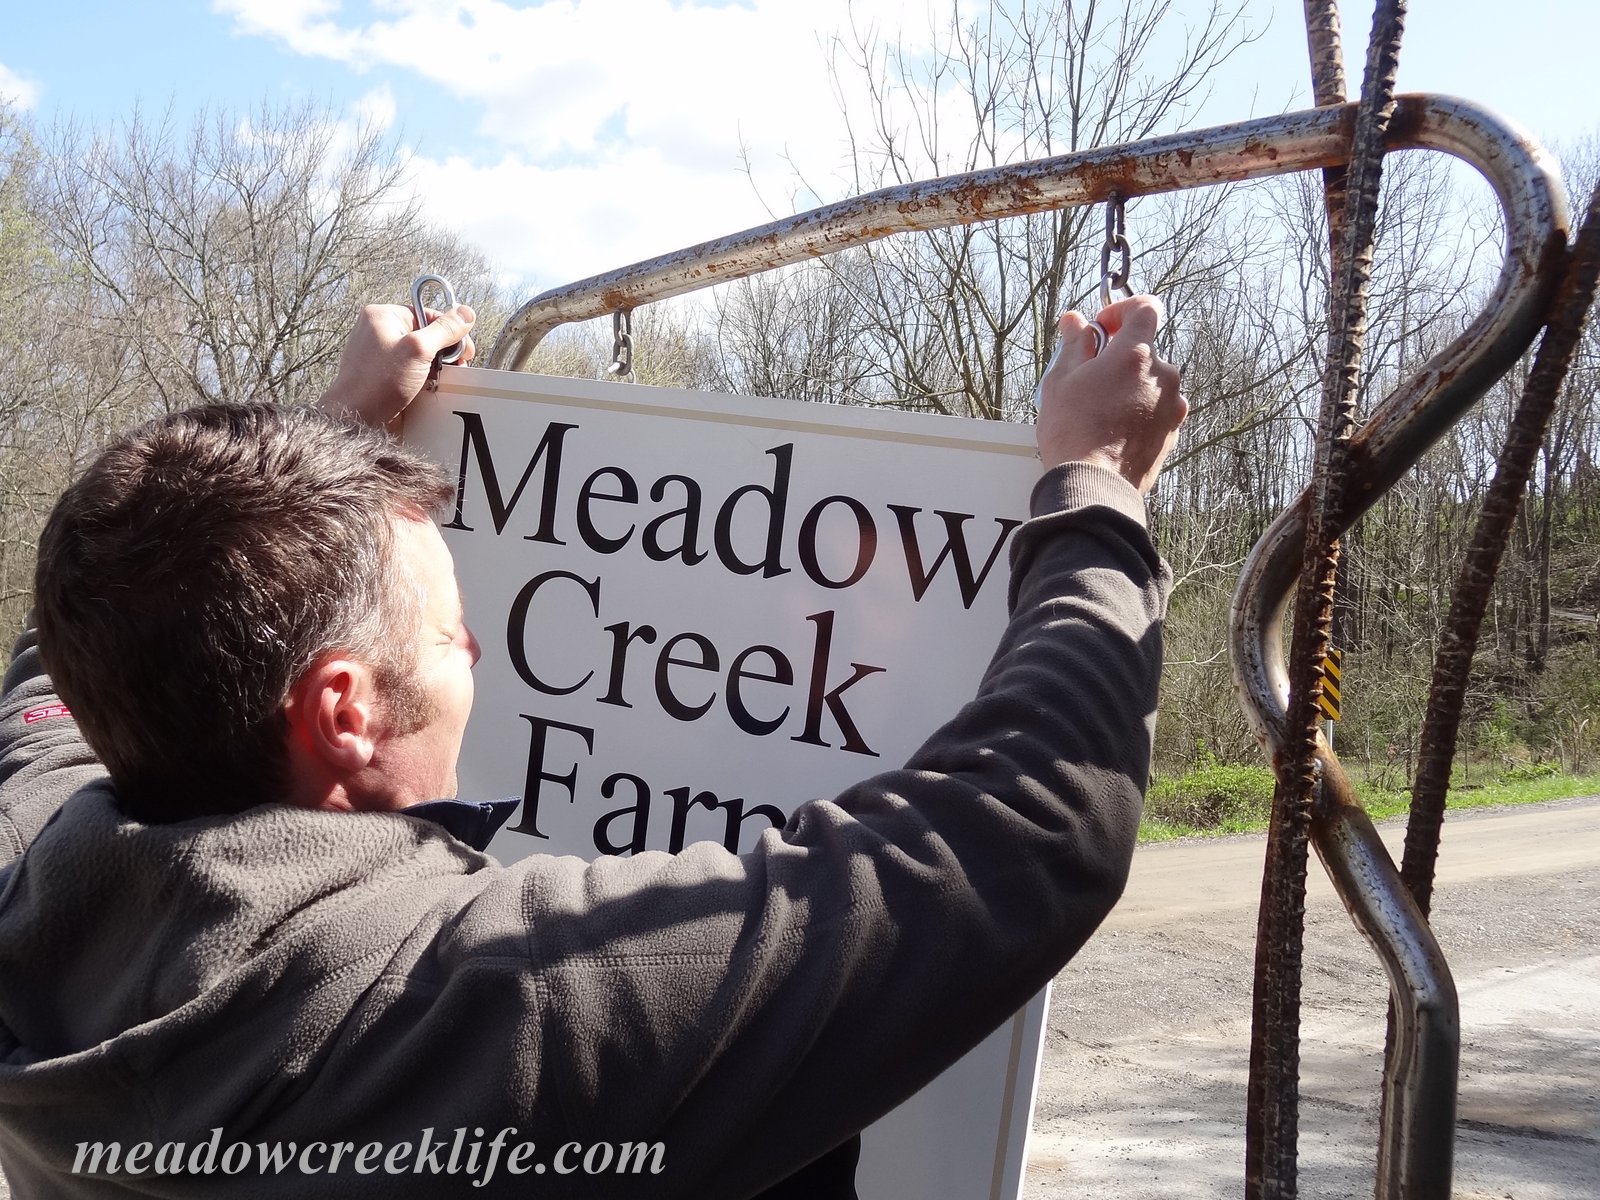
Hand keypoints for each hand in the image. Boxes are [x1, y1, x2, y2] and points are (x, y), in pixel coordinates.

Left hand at [319, 302, 476, 431]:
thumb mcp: (418, 350)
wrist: (357, 419)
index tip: (463, 349)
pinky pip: (412, 368)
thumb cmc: (377, 383)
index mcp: (383, 316)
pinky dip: (424, 378)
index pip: (428, 313)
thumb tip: (465, 313)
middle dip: (444, 351)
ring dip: (436, 367)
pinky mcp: (384, 372)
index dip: (449, 331)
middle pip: (426, 333)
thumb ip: (444, 330)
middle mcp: (380, 330)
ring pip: (421, 353)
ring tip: (438, 380)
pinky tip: (427, 388)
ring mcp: (381, 352)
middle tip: (453, 365)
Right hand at [1035, 294, 1186, 493]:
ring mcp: (1172, 406)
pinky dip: (1137, 411)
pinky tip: (1112, 430)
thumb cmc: (1073, 431)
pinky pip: (1155, 410)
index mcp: (1136, 354)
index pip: (1145, 307)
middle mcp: (1164, 376)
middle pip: (1145, 350)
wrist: (1094, 486)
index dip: (1121, 310)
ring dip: (1129, 385)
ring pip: (1151, 382)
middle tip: (1089, 377)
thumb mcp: (1061, 380)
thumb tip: (1076, 321)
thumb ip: (1075, 344)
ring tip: (1099, 409)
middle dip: (1119, 356)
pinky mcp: (1172, 433)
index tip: (1101, 327)